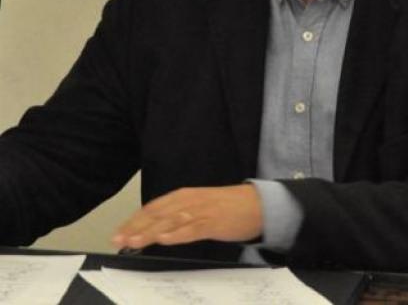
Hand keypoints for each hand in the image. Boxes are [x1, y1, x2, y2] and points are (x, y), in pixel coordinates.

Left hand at [112, 184, 262, 249]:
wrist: (258, 204)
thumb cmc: (229, 206)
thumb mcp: (200, 205)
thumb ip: (180, 214)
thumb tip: (157, 228)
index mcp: (185, 195)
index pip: (153, 208)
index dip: (134, 221)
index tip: (118, 233)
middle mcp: (190, 201)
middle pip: (157, 215)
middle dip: (135, 228)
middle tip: (117, 240)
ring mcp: (201, 211)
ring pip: (170, 222)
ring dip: (150, 233)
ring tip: (133, 243)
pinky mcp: (214, 222)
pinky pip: (192, 229)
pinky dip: (178, 234)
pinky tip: (165, 240)